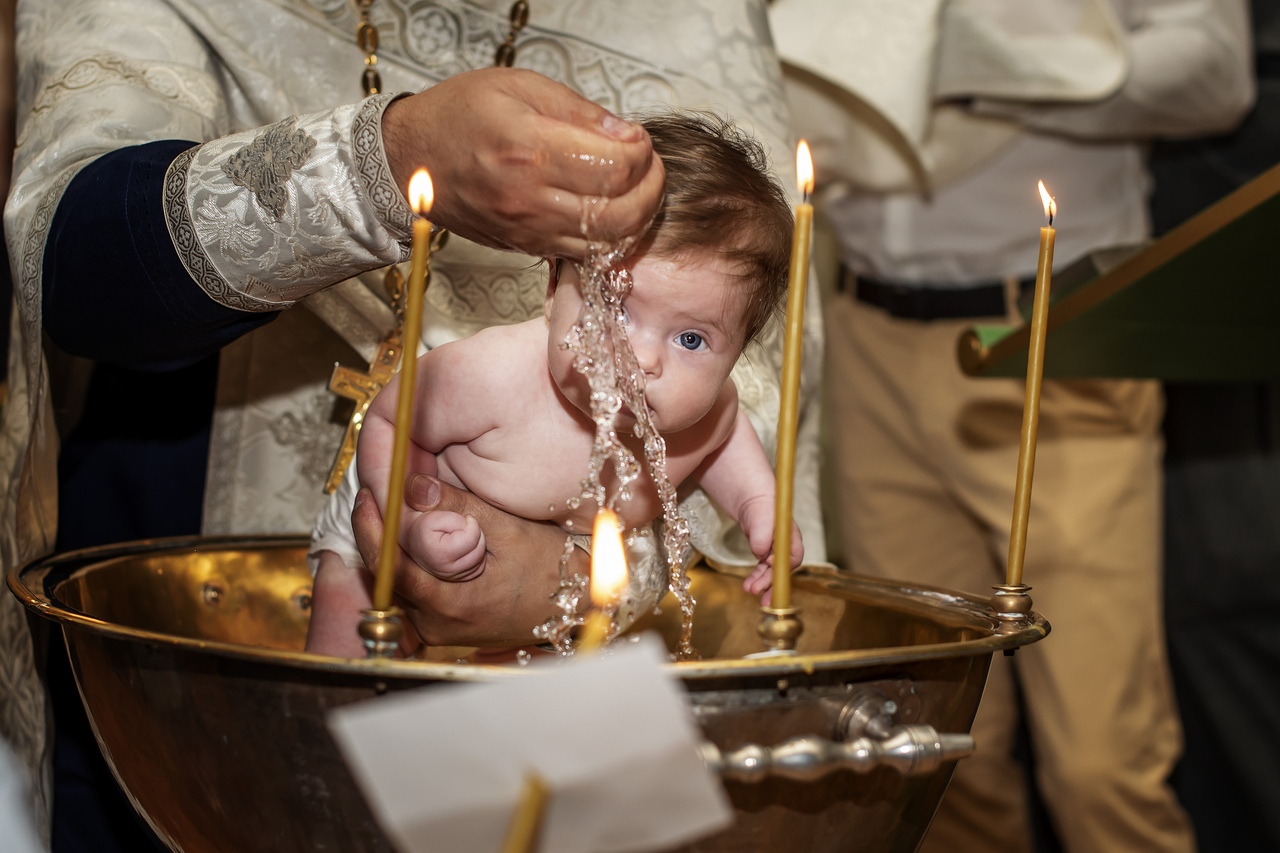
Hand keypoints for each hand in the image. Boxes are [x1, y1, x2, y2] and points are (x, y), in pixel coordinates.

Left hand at [351, 475, 581, 645]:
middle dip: (378, 532)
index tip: (368, 494)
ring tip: (397, 508)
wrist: (577, 603)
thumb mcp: (509, 531)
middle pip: (387, 574)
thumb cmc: (552, 568)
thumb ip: (460, 510)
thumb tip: (414, 487)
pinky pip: (415, 588)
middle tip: (379, 493)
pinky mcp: (445, 624)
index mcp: (450, 606)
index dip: (372, 528)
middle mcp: (437, 624)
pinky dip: (411, 559)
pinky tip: (419, 534)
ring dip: (394, 545)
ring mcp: (439, 627)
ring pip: (399, 581)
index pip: (389, 566)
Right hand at [383, 67, 664, 259]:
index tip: (637, 140)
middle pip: (621, 214)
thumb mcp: (519, 87)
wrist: (409, 160)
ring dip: (634, 219)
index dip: (642, 155)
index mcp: (530, 148)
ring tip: (633, 190)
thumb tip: (625, 134)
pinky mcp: (525, 247)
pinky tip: (606, 212)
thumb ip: (580, 112)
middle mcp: (530, 197)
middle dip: (650, 191)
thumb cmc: (458, 115)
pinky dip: (607, 238)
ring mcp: (527, 229)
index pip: (616, 168)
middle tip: (648, 168)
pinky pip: (582, 255)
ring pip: (607, 244)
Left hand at [738, 494, 802, 604]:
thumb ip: (762, 538)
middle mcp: (786, 547)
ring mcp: (776, 552)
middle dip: (770, 582)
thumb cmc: (761, 507)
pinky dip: (756, 578)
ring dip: (762, 583)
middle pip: (782, 569)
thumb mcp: (761, 520)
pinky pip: (762, 570)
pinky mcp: (765, 555)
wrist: (754, 502)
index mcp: (791, 537)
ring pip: (771, 572)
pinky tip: (748, 586)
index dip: (783, 564)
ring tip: (750, 590)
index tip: (767, 562)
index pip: (793, 557)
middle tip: (757, 590)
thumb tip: (761, 555)